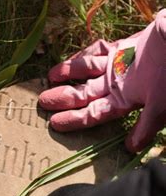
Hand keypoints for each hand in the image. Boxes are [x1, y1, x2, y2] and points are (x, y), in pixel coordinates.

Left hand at [39, 9, 165, 151]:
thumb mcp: (161, 106)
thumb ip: (146, 126)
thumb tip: (131, 148)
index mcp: (127, 101)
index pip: (94, 114)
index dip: (75, 119)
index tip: (54, 124)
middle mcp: (120, 85)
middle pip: (85, 94)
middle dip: (64, 98)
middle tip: (42, 102)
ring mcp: (120, 65)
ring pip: (87, 71)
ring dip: (69, 73)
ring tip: (50, 76)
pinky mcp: (124, 46)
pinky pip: (98, 50)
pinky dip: (83, 54)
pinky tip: (69, 59)